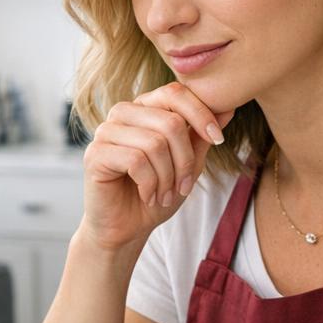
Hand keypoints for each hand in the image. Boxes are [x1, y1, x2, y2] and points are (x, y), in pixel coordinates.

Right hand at [80, 82, 234, 250]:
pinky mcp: (95, 154)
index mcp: (144, 108)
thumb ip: (201, 135)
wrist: (127, 228)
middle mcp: (123, 113)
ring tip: (165, 195)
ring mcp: (105, 132)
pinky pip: (136, 161)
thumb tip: (228, 107)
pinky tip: (148, 196)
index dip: (201, 114)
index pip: (175, 93)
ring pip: (154, 143)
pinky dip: (150, 184)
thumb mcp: (187, 164)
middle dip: (185, 160)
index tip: (218, 140)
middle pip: (170, 122)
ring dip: (168, 177)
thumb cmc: (156, 193)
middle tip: (184, 186)